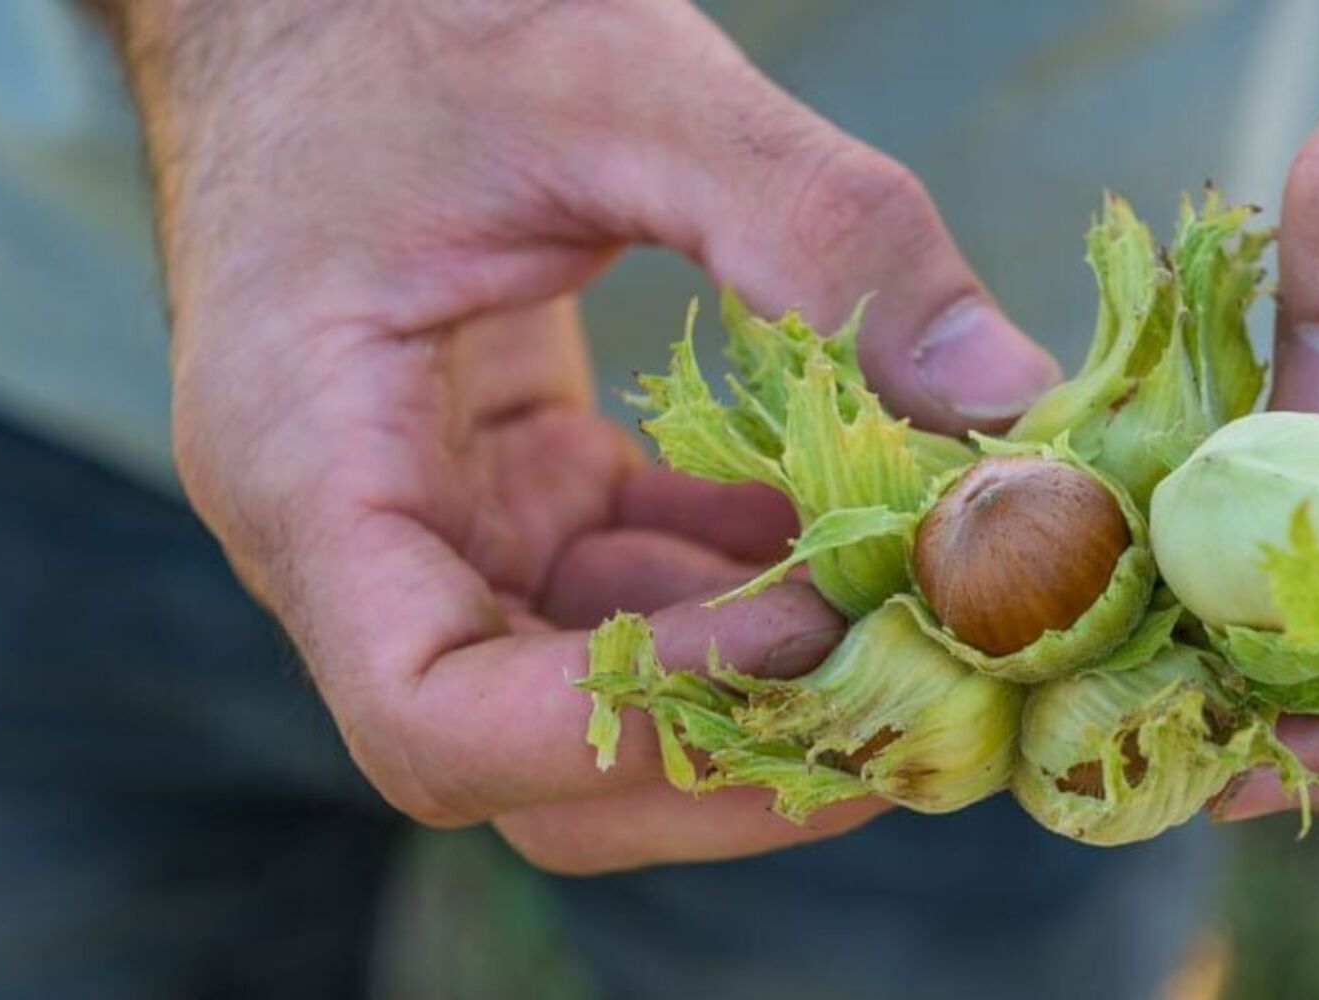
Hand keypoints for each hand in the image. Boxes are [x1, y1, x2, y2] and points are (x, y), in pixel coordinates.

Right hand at [107, 0, 1058, 870]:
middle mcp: (355, 539)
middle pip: (533, 764)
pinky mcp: (516, 495)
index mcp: (307, 460)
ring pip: (604, 695)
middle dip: (733, 748)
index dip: (630, 717)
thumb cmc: (424, 15)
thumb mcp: (626, 89)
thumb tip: (1011, 404)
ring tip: (920, 595)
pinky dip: (754, 581)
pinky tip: (858, 521)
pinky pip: (640, 592)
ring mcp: (438, 527)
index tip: (805, 632)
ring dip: (769, 671)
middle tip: (919, 691)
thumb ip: (821, 232)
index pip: (432, 715)